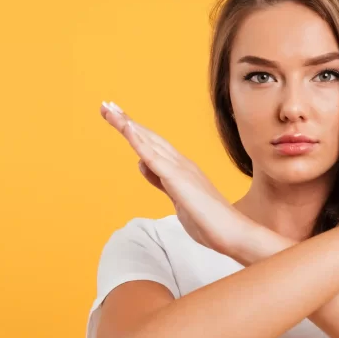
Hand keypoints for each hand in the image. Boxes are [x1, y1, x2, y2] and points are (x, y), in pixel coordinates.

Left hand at [100, 101, 252, 255]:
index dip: (134, 131)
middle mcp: (181, 163)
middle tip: (107, 106)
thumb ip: (160, 181)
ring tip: (110, 109)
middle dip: (126, 121)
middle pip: (148, 137)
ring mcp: (180, 169)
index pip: (153, 145)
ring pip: (148, 141)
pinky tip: (126, 128)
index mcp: (181, 168)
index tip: (118, 118)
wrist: (231, 232)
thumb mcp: (177, 198)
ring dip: (127, 124)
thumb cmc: (208, 220)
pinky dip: (139, 141)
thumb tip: (143, 164)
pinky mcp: (177, 178)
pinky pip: (154, 157)